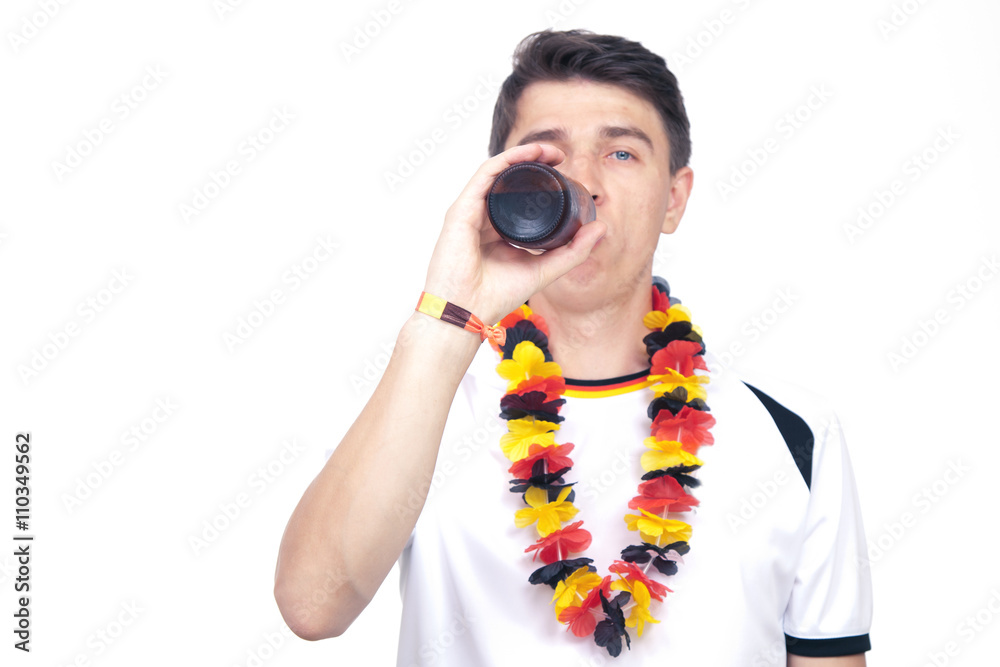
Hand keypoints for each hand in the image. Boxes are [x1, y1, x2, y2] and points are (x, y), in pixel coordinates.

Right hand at [423, 143, 606, 324]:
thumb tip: (601, 228)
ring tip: (547, 149)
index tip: (564, 169)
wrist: (467, 311)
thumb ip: (573, 251)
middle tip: (559, 155)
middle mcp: (483, 216)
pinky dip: (506, 160)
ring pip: (497, 171)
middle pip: (508, 178)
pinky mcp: (460, 210)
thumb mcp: (546, 269)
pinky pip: (484, 175)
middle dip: (533, 160)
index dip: (540, 178)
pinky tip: (527, 154)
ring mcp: (470, 211)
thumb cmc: (496, 295)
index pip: (518, 194)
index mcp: (498, 230)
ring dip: (523, 154)